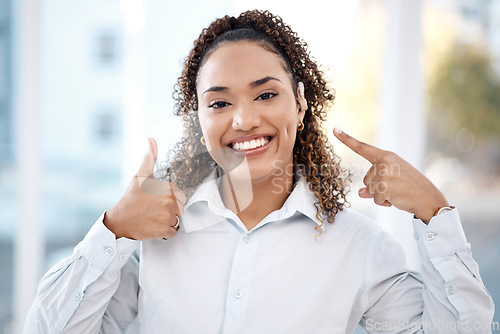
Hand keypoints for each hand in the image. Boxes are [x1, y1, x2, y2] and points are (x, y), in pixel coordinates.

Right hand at [104, 138, 186, 239]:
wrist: (120, 221)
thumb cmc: (130, 198)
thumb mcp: (140, 176)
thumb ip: (149, 158)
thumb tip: (151, 139)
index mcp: (168, 189)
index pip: (178, 195)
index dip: (167, 197)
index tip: (155, 199)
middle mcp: (170, 203)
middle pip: (179, 207)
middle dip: (168, 208)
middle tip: (152, 208)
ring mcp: (168, 217)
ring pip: (176, 219)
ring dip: (167, 219)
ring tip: (153, 216)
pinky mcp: (164, 230)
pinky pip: (173, 231)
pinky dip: (165, 230)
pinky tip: (154, 224)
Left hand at [333, 128, 448, 221]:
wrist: (429, 198)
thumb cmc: (412, 188)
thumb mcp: (393, 180)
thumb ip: (375, 184)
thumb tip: (360, 193)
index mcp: (386, 156)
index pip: (363, 147)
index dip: (347, 139)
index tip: (334, 129)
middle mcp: (384, 162)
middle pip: (366, 179)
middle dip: (378, 188)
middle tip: (397, 188)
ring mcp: (384, 173)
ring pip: (369, 190)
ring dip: (381, 196)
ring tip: (398, 193)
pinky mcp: (384, 186)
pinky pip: (375, 199)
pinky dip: (384, 203)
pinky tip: (398, 199)